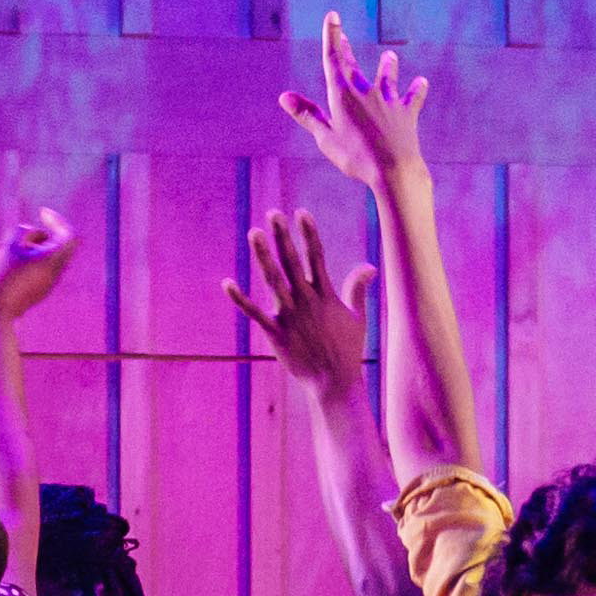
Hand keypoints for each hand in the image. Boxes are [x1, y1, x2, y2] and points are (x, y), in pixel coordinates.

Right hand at [0, 205, 79, 325]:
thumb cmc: (1, 278)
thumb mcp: (9, 247)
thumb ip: (22, 232)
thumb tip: (31, 232)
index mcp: (53, 261)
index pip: (68, 234)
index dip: (57, 219)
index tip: (41, 212)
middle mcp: (53, 273)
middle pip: (51, 245)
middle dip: (29, 235)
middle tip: (12, 235)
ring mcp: (44, 284)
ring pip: (35, 257)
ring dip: (16, 248)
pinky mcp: (33, 292)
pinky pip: (28, 269)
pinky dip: (14, 261)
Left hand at [225, 205, 382, 394]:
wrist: (335, 383)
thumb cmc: (348, 350)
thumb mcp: (358, 317)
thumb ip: (357, 289)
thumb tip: (368, 266)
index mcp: (326, 295)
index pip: (317, 257)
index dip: (309, 234)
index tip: (301, 212)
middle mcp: (306, 301)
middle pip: (292, 262)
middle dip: (283, 236)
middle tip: (273, 213)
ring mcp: (290, 316)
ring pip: (273, 281)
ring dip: (263, 256)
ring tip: (253, 233)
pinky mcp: (276, 334)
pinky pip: (254, 313)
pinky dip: (240, 299)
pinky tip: (227, 283)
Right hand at [274, 10, 431, 189]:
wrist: (393, 168)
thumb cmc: (355, 157)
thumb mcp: (325, 138)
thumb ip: (307, 115)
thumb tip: (284, 96)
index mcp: (342, 95)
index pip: (333, 59)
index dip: (332, 35)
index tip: (333, 15)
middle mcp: (365, 92)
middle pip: (353, 66)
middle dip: (346, 50)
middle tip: (343, 36)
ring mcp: (388, 101)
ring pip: (387, 78)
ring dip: (388, 67)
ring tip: (390, 56)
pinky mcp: (406, 113)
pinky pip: (412, 98)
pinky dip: (416, 90)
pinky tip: (422, 82)